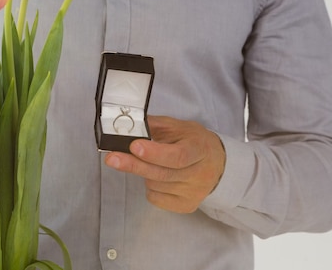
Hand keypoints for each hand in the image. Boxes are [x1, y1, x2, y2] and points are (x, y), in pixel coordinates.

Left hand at [104, 115, 225, 212]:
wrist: (218, 164)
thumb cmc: (193, 142)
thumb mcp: (178, 127)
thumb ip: (154, 126)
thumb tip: (127, 125)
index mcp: (200, 149)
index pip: (177, 156)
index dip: (155, 153)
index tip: (134, 146)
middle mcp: (200, 174)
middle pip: (163, 173)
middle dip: (134, 165)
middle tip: (112, 159)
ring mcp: (194, 193)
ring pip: (156, 185)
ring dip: (144, 173)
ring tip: (150, 163)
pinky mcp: (187, 206)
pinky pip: (156, 198)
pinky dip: (150, 187)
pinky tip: (156, 177)